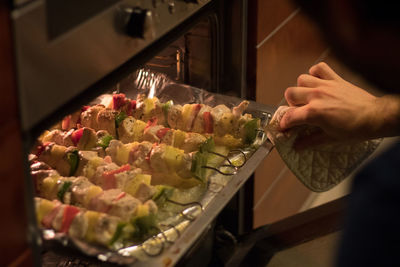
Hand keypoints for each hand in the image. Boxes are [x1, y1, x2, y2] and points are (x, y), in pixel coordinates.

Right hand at [280, 62, 399, 148]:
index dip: (283, 123)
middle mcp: (316, 96)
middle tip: (299, 111)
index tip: (283, 127)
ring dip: (301, 88)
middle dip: (291, 104)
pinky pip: (319, 68)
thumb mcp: (330, 139)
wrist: (376, 117)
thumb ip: (310, 141)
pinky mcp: (335, 79)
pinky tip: (318, 82)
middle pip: (290, 93)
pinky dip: (315, 72)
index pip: (289, 116)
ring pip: (301, 79)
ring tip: (308, 96)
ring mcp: (325, 85)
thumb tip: (296, 147)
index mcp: (314, 113)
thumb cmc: (355, 130)